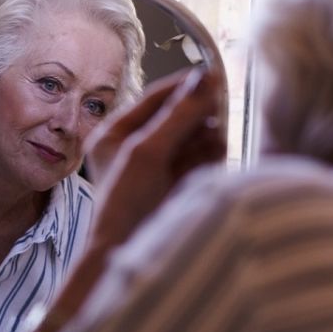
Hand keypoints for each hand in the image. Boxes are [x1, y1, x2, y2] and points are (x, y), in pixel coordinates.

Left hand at [85, 68, 225, 249]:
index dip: (182, 86)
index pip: (154, 98)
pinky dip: (211, 153)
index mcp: (114, 135)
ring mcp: (159, 167)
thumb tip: (204, 80)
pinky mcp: (179, 185)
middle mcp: (135, 148)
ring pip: (192, 136)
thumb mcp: (147, 152)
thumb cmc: (124, 205)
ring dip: (207, 134)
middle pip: (177, 116)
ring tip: (215, 137)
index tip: (210, 74)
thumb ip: (177, 115)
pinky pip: (201, 158)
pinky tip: (217, 152)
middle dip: (198, 114)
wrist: (127, 257)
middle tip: (218, 107)